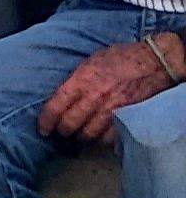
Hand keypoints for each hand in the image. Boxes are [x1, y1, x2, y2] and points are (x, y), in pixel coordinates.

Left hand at [38, 39, 179, 145]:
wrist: (154, 62)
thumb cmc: (122, 57)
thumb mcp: (91, 61)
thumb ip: (76, 78)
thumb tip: (64, 93)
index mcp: (81, 80)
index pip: (55, 106)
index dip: (46, 121)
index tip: (43, 128)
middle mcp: (94, 97)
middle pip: (70, 124)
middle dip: (62, 131)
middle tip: (61, 132)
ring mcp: (112, 109)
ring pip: (89, 134)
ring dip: (82, 137)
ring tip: (80, 136)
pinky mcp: (128, 118)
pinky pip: (110, 137)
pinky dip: (103, 140)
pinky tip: (100, 137)